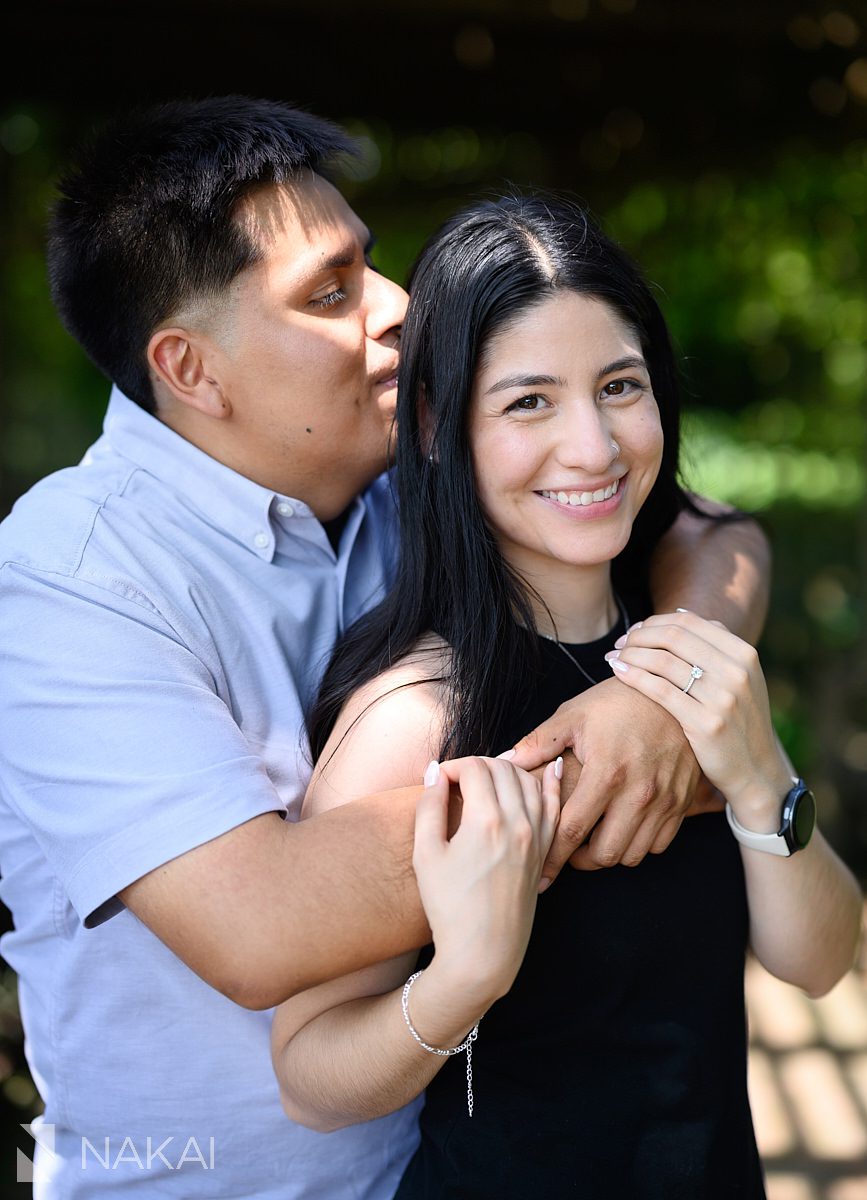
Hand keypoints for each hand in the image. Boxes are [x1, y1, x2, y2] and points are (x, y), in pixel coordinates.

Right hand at [413, 756, 559, 1010]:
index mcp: (486, 820)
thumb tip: (434, 773)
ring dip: (508, 770)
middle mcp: (517, 822)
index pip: (473, 768)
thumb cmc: (449, 906)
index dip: (452, 766)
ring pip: (529, 781)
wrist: (482, 952)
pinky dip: (550, 784)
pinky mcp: (544, 851)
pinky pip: (553, 807)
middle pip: (502, 768)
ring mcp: (536, 837)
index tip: (437, 781)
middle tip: (457, 779)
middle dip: (477, 765)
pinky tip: (551, 767)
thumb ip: (429, 807)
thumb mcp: (425, 855)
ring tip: (487, 777)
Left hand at [505, 677, 703, 880]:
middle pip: (605, 854)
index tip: (540, 873)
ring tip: (593, 840)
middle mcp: (638, 792)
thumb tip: (504, 762)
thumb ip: (538, 743)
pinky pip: (658, 844)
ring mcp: (664, 800)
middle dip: (581, 861)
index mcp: (606, 772)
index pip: (572, 831)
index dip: (552, 857)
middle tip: (567, 851)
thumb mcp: (574, 715)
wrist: (672, 691)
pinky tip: (623, 829)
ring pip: (633, 855)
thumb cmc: (617, 702)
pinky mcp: (682, 802)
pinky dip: (638, 844)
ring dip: (610, 854)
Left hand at [605, 610, 791, 825]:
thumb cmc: (737, 720)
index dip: (654, 623)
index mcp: (744, 654)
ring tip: (614, 658)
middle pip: (673, 637)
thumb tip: (678, 614)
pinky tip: (618, 672)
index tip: (634, 632)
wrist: (756, 770)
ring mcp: (723, 697)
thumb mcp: (740, 678)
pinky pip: (660, 690)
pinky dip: (633, 675)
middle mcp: (736, 671)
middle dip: (639, 636)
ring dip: (631, 654)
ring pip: (663, 661)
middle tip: (619, 644)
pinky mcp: (707, 723)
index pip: (689, 623)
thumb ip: (714, 647)